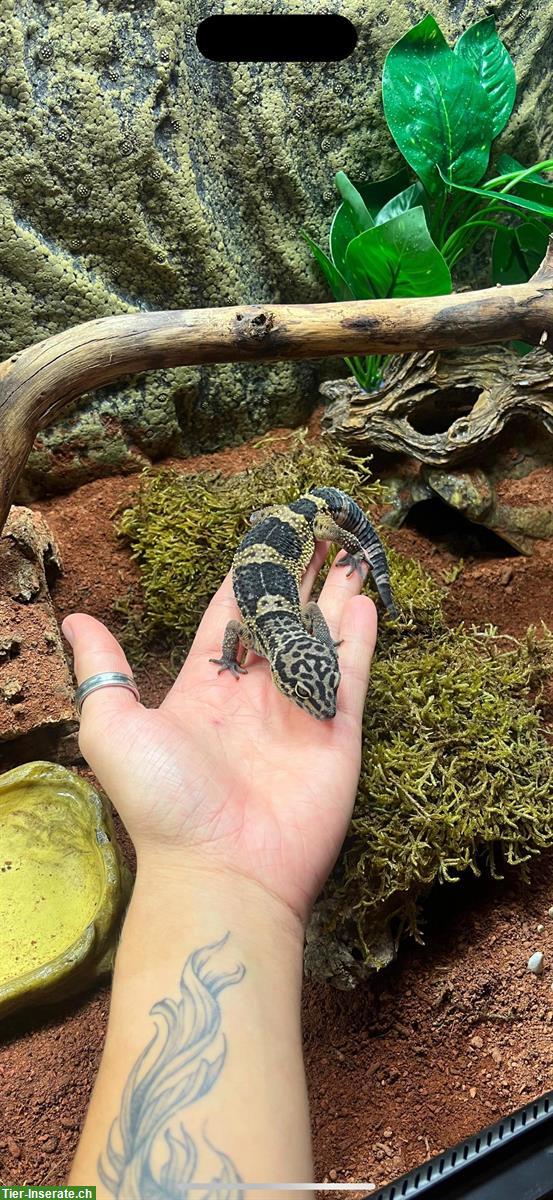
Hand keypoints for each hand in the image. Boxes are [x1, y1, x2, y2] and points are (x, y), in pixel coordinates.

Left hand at [62, 542, 376, 928]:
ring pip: (320, 637)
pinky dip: (358, 638)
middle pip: (280, 618)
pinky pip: (350, 675)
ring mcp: (298, 712)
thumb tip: (75, 619)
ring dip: (333, 595)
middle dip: (297, 574)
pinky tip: (364, 600)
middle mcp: (254, 695)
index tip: (263, 533)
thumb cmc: (163, 802)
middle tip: (317, 526)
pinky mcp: (336, 733)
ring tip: (348, 549)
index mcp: (205, 687)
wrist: (222, 871)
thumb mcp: (114, 727)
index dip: (245, 575)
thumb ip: (103, 670)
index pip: (229, 616)